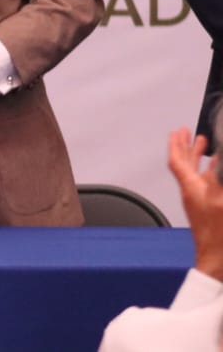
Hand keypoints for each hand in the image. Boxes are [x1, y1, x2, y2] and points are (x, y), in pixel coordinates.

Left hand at [167, 127, 222, 281]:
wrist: (219, 263)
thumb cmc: (219, 236)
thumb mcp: (222, 201)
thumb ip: (219, 177)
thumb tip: (219, 161)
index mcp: (192, 189)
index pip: (177, 162)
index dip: (176, 144)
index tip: (178, 130)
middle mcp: (194, 194)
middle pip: (185, 166)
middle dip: (188, 148)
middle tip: (191, 133)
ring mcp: (201, 203)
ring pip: (197, 176)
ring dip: (201, 160)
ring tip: (207, 146)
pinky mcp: (210, 211)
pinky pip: (207, 187)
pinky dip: (212, 175)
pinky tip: (219, 172)